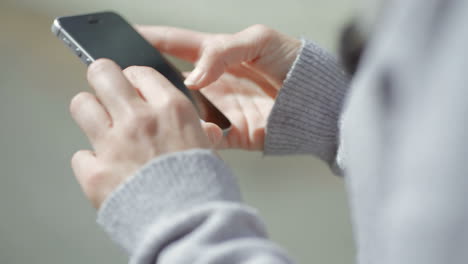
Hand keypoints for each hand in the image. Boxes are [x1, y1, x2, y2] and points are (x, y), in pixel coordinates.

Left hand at [70, 59, 210, 207]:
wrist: (190, 225)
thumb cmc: (203, 188)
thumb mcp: (210, 150)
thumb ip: (200, 134)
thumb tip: (206, 131)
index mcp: (171, 109)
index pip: (139, 71)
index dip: (133, 77)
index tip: (132, 84)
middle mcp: (139, 119)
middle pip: (102, 73)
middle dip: (102, 78)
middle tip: (106, 90)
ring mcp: (113, 144)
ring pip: (81, 105)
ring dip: (90, 112)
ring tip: (100, 126)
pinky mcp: (94, 173)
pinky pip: (80, 155)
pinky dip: (91, 162)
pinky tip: (107, 169)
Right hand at [137, 25, 300, 149]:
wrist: (321, 99)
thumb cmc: (294, 62)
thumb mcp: (259, 40)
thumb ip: (222, 51)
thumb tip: (192, 77)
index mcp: (216, 55)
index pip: (174, 44)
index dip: (149, 38)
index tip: (122, 36)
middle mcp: (212, 83)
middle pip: (170, 81)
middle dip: (146, 81)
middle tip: (127, 81)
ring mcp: (219, 108)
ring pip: (181, 112)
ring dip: (167, 112)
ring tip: (152, 109)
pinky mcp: (231, 133)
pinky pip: (206, 138)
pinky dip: (196, 137)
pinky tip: (189, 133)